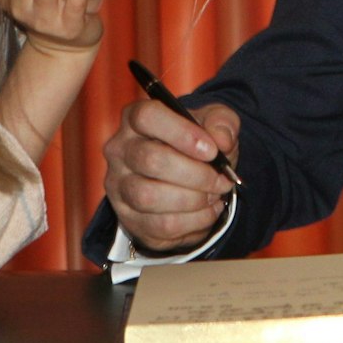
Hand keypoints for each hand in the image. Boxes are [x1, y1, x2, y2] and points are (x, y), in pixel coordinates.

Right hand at [101, 98, 239, 252]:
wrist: (186, 180)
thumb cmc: (197, 145)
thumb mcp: (215, 124)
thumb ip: (223, 123)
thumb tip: (222, 140)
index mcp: (136, 118)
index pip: (147, 116)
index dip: (182, 133)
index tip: (212, 150)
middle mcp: (120, 149)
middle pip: (151, 160)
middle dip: (196, 174)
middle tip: (221, 180)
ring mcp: (119, 186)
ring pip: (150, 197)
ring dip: (194, 200)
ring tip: (215, 196)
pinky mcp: (128, 217)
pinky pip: (160, 225)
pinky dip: (193, 221)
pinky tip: (208, 211)